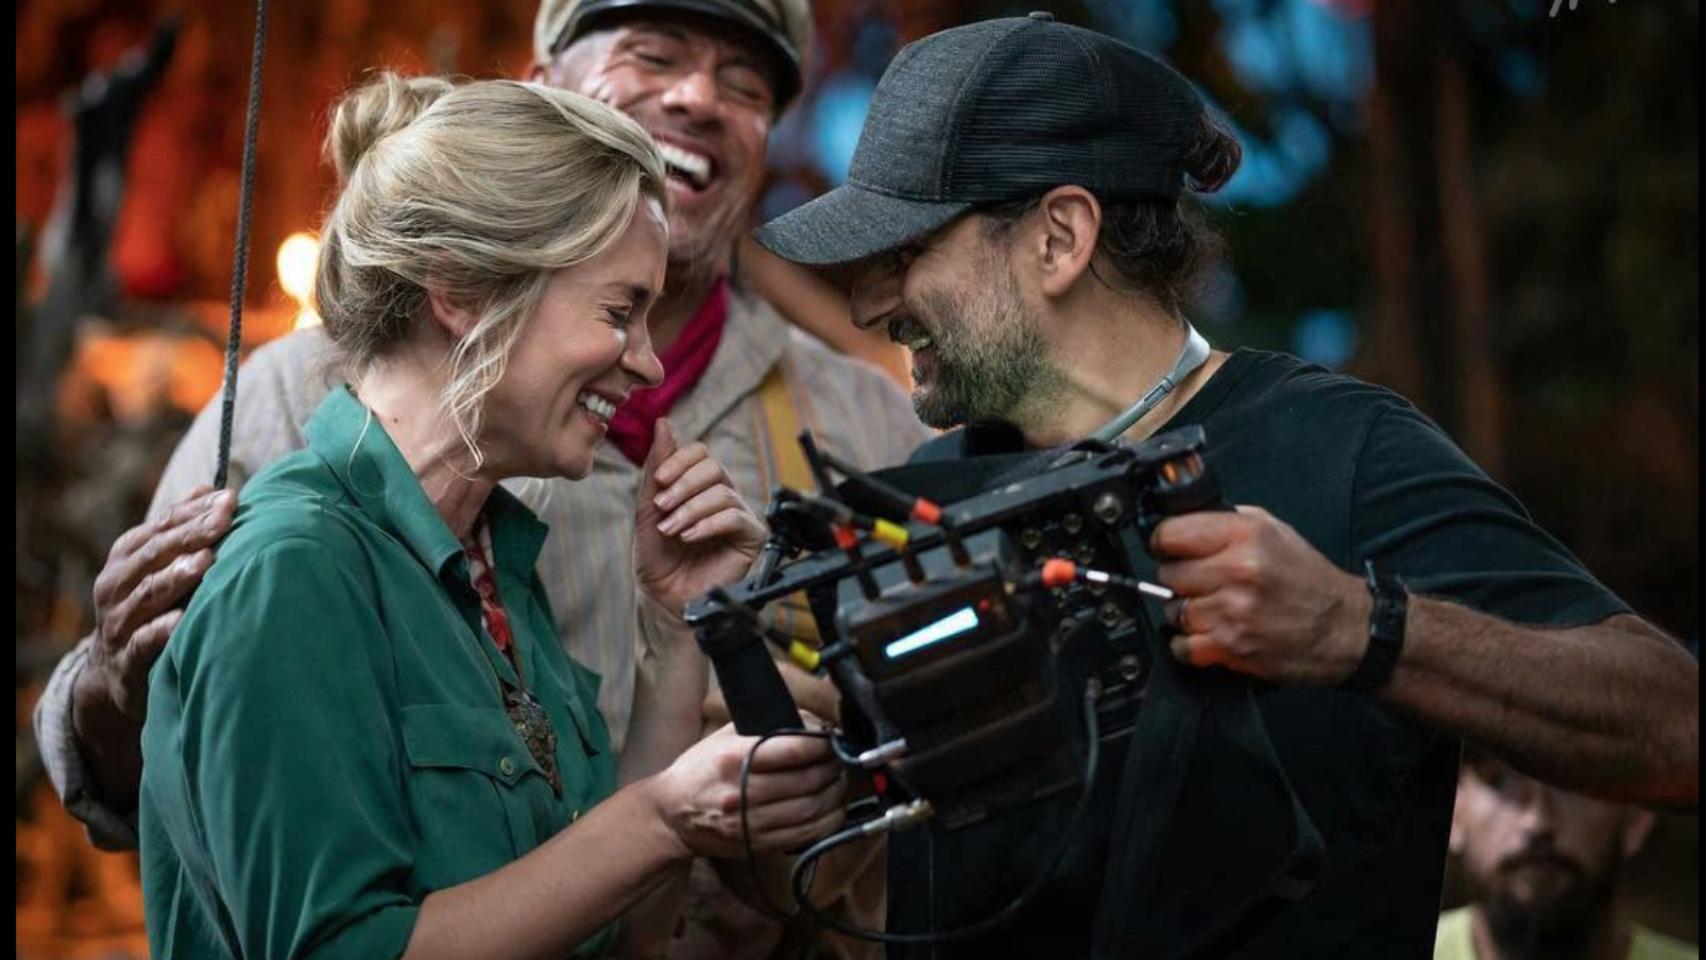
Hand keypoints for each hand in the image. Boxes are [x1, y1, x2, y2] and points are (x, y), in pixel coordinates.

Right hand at [84, 485, 236, 720]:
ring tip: (206, 561)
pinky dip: (162, 629)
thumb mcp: (155, 565)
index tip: (230, 498)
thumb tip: (209, 488)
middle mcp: (116, 585)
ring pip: (148, 594)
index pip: (161, 526)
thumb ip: (179, 528)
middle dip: (191, 534)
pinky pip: (143, 642)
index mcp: (126, 557)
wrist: (112, 671)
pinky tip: (183, 619)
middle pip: (154, 554)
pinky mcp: (126, 659)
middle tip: (225, 520)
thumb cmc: (146, 606)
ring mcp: (118, 622)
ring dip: (176, 576)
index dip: (194, 511)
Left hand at [633, 420, 766, 623]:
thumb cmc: (657, 556)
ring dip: (690, 510)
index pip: (699, 453)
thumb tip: (663, 423)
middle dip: (684, 486)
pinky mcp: (751, 538)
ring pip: (723, 492)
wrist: (664, 598)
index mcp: (699, 485)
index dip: (679, 461)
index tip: (659, 481)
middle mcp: (722, 495)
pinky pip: (736, 517)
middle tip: (663, 508)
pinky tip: (689, 538)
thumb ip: (657, 468)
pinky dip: (708, 525)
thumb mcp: (648, 508)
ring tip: (671, 530)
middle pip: (713, 468)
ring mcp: (739, 516)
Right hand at [649, 720, 846, 858]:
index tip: (835, 739)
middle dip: (834, 768)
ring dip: (835, 794)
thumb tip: (813, 725)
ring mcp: (750, 823)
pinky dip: (827, 820)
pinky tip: (832, 807)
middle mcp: (742, 792)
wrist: (672, 815)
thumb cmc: (700, 770)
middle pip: (808, 781)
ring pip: (811, 809)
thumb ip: (766, 728)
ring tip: (839, 781)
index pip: (794, 750)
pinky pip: (805, 834)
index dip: (824, 744)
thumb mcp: (724, 737)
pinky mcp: (758, 844)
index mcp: (734, 758)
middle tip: (841, 760)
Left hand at [1151, 505, 1371, 684]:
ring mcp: (1233, 611)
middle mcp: (1238, 570)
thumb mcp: (1276, 530)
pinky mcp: (1231, 647)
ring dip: (1186, 613)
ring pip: (1173, 610)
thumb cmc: (1310, 580)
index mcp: (1246, 536)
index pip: (1171, 533)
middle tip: (1202, 582)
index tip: (1170, 548)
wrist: (1347, 629)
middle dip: (1180, 579)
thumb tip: (1185, 520)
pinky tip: (1210, 634)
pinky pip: (1182, 646)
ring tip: (1213, 609)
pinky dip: (1190, 644)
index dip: (1165, 542)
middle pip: (1168, 573)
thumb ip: (1228, 521)